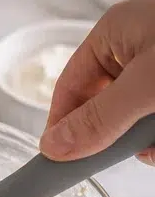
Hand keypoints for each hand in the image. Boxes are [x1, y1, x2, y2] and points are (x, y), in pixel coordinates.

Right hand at [43, 0, 154, 164]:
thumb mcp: (144, 86)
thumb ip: (99, 119)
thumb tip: (52, 148)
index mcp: (114, 33)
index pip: (69, 87)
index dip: (61, 126)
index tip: (58, 163)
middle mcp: (133, 48)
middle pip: (100, 108)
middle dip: (111, 138)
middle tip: (122, 154)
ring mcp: (153, 68)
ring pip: (129, 121)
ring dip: (140, 142)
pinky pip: (149, 123)